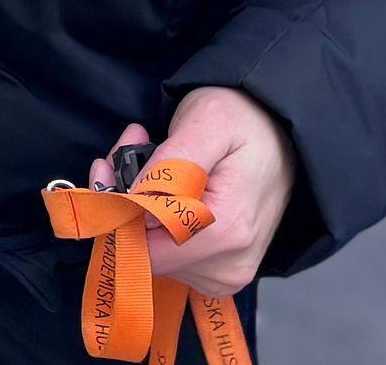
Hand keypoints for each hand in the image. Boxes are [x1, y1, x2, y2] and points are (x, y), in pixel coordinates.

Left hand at [89, 88, 296, 297]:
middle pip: (145, 251)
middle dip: (125, 198)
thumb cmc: (246, 118)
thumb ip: (170, 164)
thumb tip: (132, 200)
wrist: (281, 129)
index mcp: (227, 233)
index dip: (116, 206)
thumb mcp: (208, 120)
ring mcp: (225, 274)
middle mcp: (228, 267)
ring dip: (139, 205)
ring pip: (153, 252)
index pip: (144, 248)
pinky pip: (169, 254)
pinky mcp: (220, 270)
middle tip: (131, 146)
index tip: (110, 162)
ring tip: (152, 156)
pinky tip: (164, 183)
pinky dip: (155, 218)